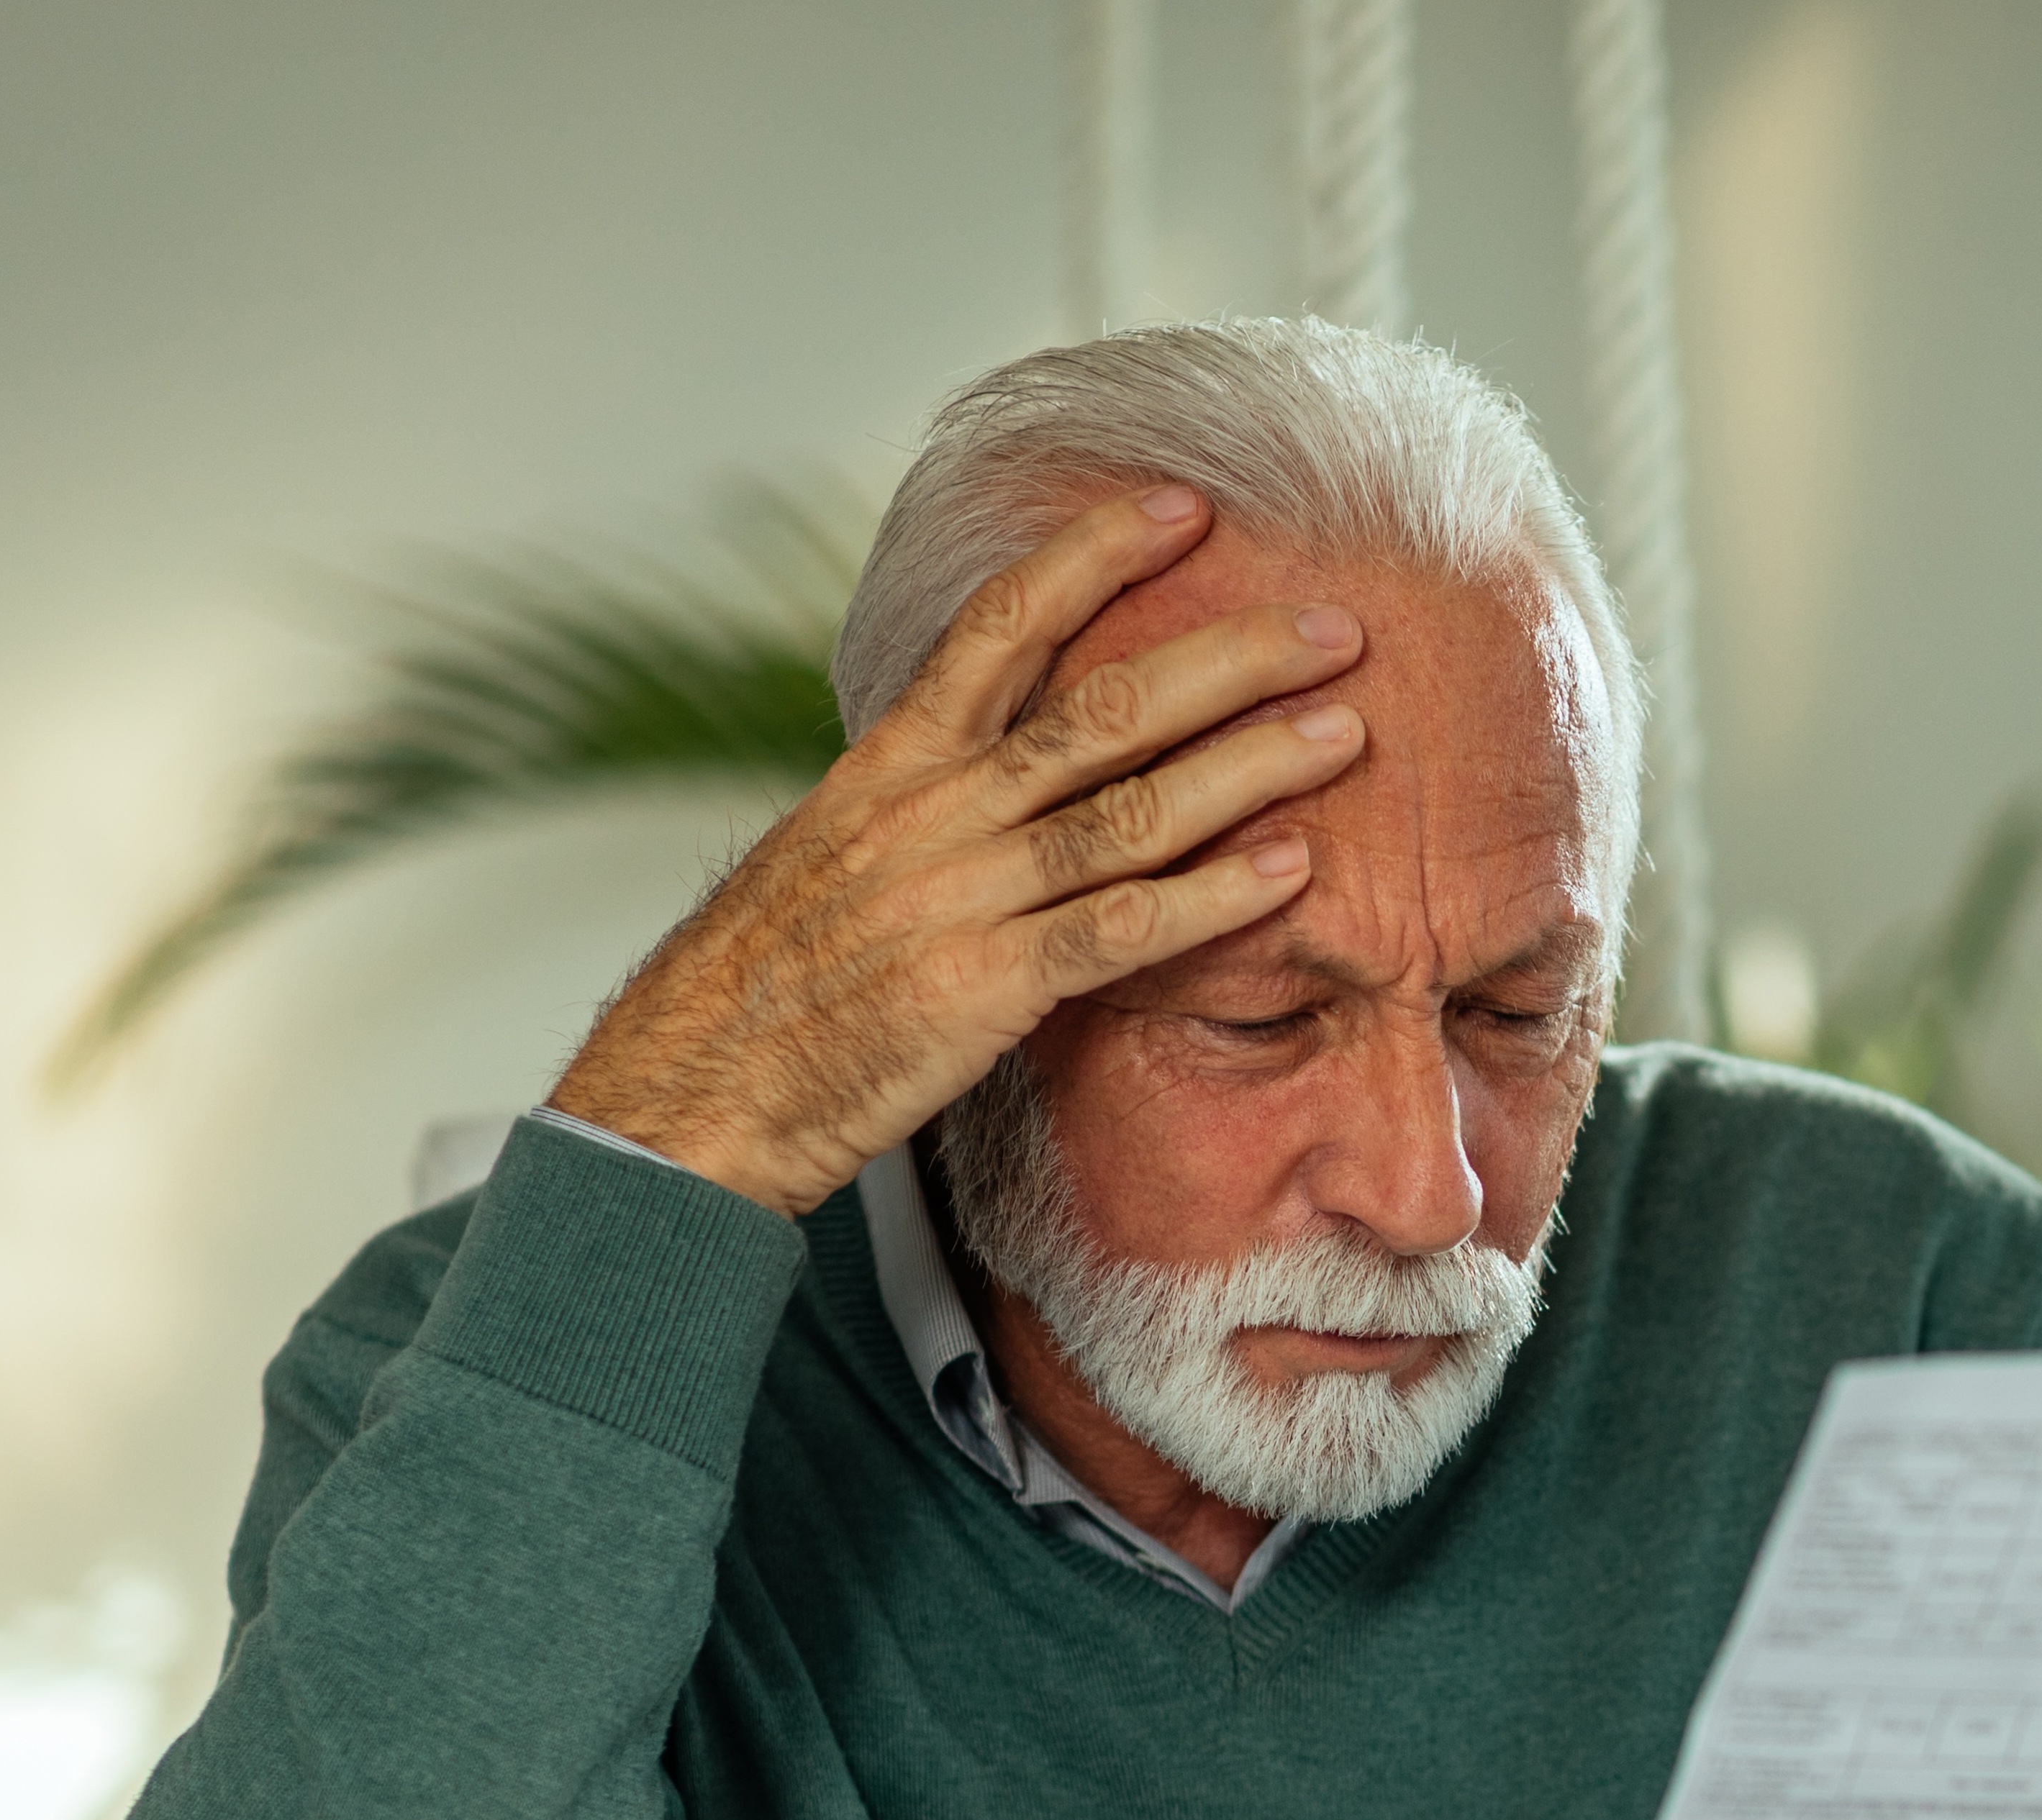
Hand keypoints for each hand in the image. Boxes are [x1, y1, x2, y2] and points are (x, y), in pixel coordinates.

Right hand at [546, 484, 1367, 1216]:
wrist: (697, 1089)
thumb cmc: (768, 981)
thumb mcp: (831, 856)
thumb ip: (919, 802)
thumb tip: (990, 763)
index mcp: (891, 763)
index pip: (1000, 623)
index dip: (1095, 556)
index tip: (1182, 508)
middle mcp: (933, 811)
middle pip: (1101, 708)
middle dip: (1228, 658)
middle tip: (1332, 626)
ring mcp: (963, 896)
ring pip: (1131, 808)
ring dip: (1249, 766)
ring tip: (1344, 732)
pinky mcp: (987, 987)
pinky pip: (1121, 929)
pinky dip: (1212, 897)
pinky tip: (1289, 870)